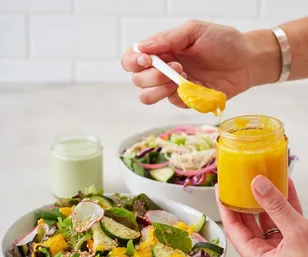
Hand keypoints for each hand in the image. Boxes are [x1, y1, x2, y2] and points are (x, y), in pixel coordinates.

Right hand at [121, 20, 254, 107]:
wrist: (246, 62)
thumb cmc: (223, 42)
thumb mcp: (194, 31)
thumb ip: (167, 39)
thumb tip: (141, 47)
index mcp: (161, 50)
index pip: (131, 59)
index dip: (133, 62)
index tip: (147, 60)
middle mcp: (162, 69)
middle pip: (137, 81)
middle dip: (152, 76)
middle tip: (177, 67)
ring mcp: (172, 86)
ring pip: (147, 97)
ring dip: (161, 89)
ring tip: (183, 77)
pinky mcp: (184, 99)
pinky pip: (172, 103)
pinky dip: (181, 95)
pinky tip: (196, 85)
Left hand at [216, 175, 307, 256]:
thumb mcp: (297, 233)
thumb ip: (276, 207)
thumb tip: (257, 185)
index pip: (232, 228)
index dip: (225, 207)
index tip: (221, 190)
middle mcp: (264, 255)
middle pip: (247, 222)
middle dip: (243, 200)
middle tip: (237, 183)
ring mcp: (279, 249)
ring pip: (266, 219)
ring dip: (265, 200)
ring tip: (259, 181)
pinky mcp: (293, 244)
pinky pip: (284, 220)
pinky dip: (284, 203)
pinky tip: (283, 186)